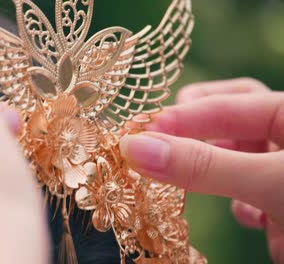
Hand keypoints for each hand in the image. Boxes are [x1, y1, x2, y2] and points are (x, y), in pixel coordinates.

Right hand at [119, 78, 283, 262]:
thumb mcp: (272, 181)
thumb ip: (204, 165)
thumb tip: (137, 149)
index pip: (228, 102)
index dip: (181, 118)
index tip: (139, 134)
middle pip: (232, 121)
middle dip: (198, 134)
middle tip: (162, 142)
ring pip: (238, 161)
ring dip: (223, 176)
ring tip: (212, 186)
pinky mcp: (283, 203)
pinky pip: (252, 194)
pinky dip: (246, 206)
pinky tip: (258, 220)